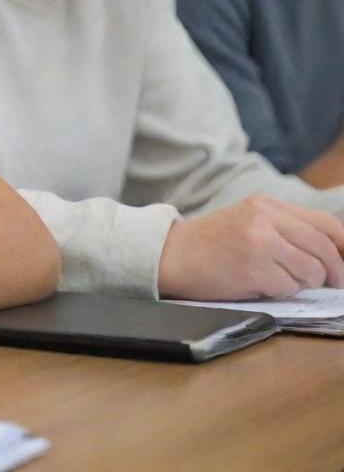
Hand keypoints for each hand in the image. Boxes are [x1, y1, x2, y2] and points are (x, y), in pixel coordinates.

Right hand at [158, 194, 343, 300]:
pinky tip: (258, 284)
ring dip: (302, 283)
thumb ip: (286, 229)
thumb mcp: (248, 221)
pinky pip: (290, 288)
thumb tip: (333, 253)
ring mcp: (259, 242)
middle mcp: (265, 218)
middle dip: (335, 273)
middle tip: (333, 286)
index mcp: (266, 204)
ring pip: (312, 271)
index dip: (343, 248)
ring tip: (277, 279)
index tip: (343, 266)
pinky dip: (281, 291)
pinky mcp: (254, 268)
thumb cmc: (211, 244)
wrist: (170, 255)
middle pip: (324, 248)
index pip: (326, 224)